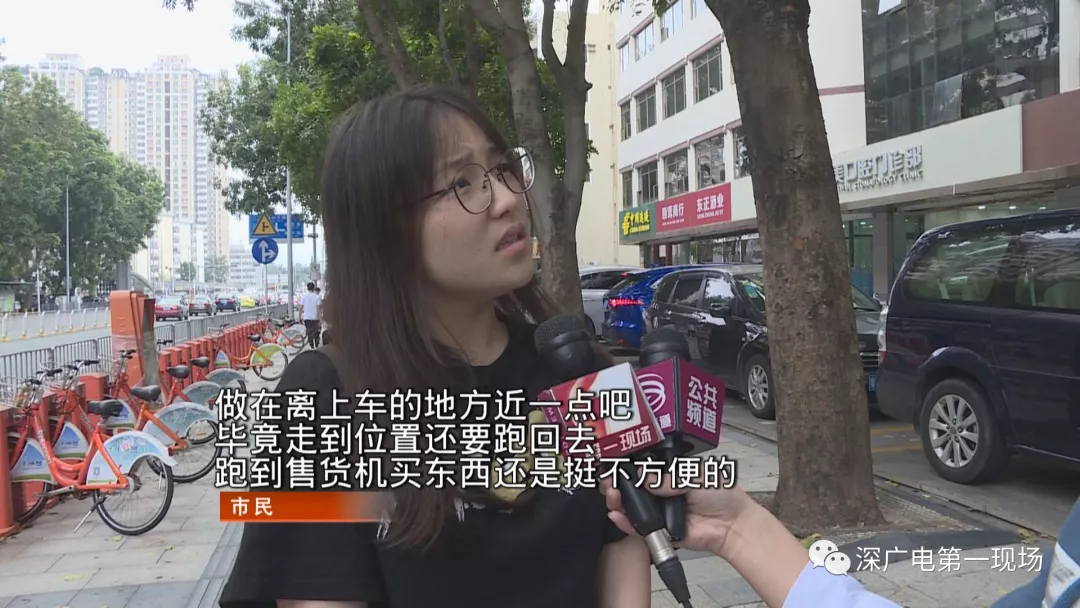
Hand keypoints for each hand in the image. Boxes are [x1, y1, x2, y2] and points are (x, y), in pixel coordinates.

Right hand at [600, 476, 756, 558]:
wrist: (733, 525)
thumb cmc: (721, 495)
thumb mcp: (695, 476)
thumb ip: (668, 478)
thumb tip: (643, 477)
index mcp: (670, 475)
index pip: (643, 469)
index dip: (628, 468)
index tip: (614, 465)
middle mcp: (661, 493)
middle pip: (632, 488)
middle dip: (616, 484)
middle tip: (608, 481)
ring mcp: (659, 512)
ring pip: (631, 507)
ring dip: (617, 501)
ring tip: (611, 495)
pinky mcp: (659, 531)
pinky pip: (638, 528)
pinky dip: (625, 523)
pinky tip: (617, 515)